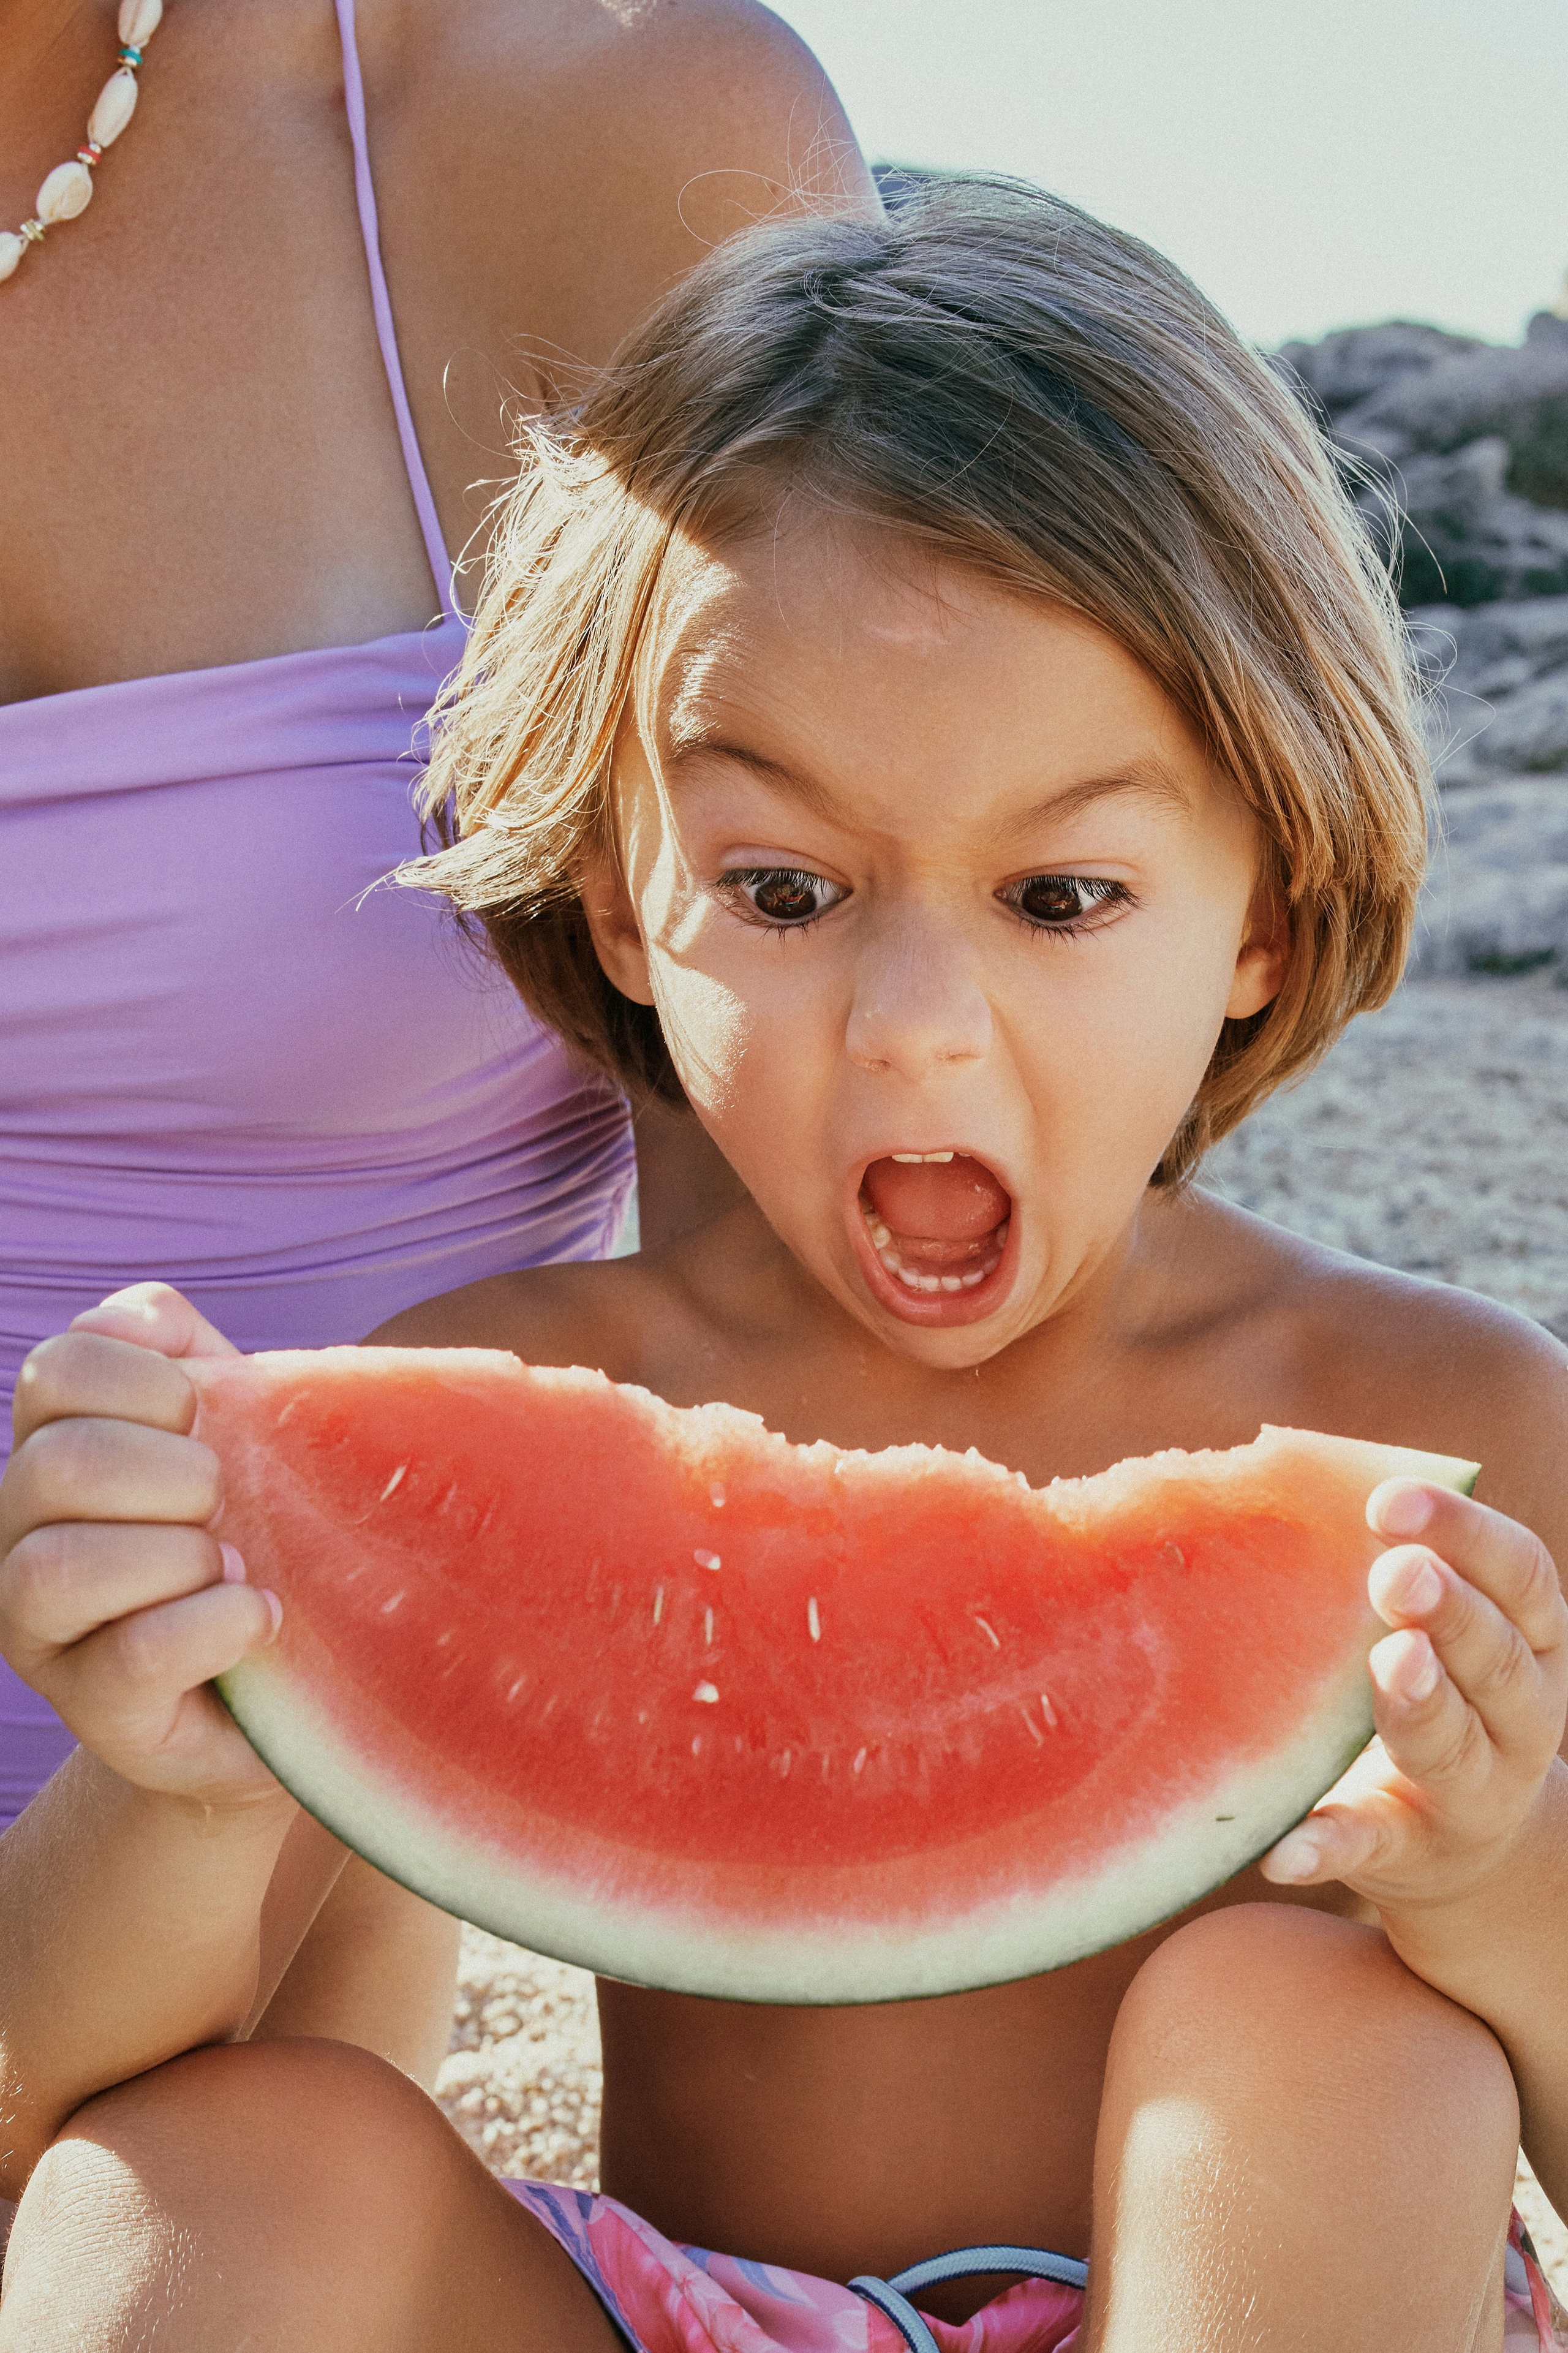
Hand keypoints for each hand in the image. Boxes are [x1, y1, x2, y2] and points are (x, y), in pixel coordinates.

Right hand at [0, 1284, 285, 1809]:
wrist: (292, 1675)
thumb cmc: (260, 1528)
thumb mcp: (236, 1425)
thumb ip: (192, 1353)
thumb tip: (158, 1327)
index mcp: (56, 1442)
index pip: (57, 1369)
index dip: (148, 1378)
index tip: (204, 1414)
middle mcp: (23, 1530)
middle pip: (59, 1464)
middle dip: (174, 1473)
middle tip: (226, 1503)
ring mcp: (44, 1628)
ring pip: (58, 1567)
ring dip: (179, 1556)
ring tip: (237, 1567)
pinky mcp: (95, 1709)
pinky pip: (133, 1655)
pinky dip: (216, 1623)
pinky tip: (260, 1615)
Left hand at [1261, 1480, 1567, 1916]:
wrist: (1469, 1849)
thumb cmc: (1435, 1693)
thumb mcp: (1445, 1630)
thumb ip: (1404, 1564)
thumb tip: (1296, 1470)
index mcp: (1529, 1644)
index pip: (1522, 1576)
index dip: (1465, 1533)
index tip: (1393, 1501)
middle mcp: (1518, 1720)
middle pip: (1497, 1660)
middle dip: (1452, 1612)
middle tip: (1397, 1574)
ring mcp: (1470, 1793)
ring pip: (1455, 1747)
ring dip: (1421, 1704)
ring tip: (1388, 1665)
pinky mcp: (1407, 1851)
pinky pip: (1370, 1846)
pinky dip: (1327, 1847)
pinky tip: (1283, 1850)